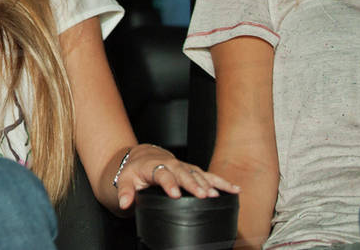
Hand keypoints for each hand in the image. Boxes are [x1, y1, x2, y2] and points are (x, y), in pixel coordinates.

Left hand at [113, 144, 239, 208]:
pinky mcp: (193, 171)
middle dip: (194, 184)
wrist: (143, 156)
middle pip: (184, 173)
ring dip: (208, 183)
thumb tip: (124, 203)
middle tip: (203, 195)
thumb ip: (125, 191)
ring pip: (198, 174)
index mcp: (155, 167)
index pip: (162, 174)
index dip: (169, 184)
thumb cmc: (135, 170)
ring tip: (217, 195)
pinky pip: (209, 175)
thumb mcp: (125, 179)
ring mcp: (184, 167)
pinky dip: (222, 182)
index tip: (175, 194)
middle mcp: (172, 165)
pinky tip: (235, 189)